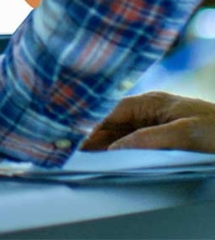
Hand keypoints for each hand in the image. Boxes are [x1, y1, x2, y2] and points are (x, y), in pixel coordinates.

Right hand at [82, 91, 214, 152]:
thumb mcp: (184, 135)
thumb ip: (148, 139)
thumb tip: (115, 147)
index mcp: (153, 102)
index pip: (113, 112)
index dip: (95, 126)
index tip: (79, 141)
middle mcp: (153, 110)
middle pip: (117, 122)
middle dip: (99, 136)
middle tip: (80, 153)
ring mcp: (161, 122)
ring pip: (127, 132)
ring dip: (111, 143)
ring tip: (94, 158)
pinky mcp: (169, 136)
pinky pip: (139, 141)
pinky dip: (126, 149)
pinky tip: (120, 160)